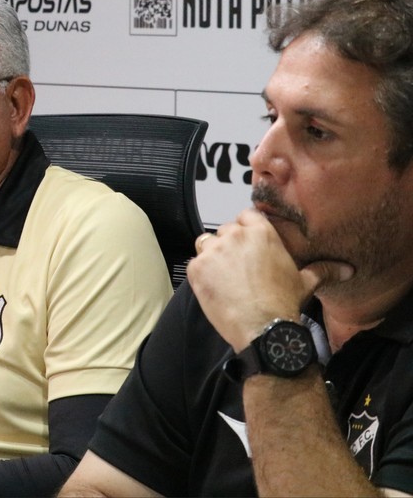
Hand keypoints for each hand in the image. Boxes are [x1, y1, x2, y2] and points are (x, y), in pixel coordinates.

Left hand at [187, 208, 350, 350]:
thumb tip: (348, 270)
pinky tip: (215, 288)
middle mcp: (235, 236)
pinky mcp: (197, 268)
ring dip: (213, 256)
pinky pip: (194, 263)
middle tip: (237, 267)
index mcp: (262, 233)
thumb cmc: (284, 303)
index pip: (247, 215)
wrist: (263, 328)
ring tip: (225, 277)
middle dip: (229, 245)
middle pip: (225, 230)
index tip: (248, 244)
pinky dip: (201, 274)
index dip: (246, 229)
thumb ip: (323, 270)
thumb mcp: (305, 283)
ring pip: (206, 243)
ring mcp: (213, 251)